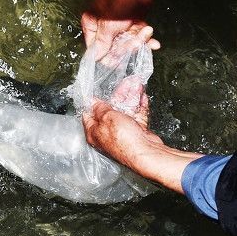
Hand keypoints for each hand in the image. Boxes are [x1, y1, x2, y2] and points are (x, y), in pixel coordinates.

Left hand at [81, 88, 201, 193]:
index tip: (99, 89)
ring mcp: (123, 132)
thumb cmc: (124, 141)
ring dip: (131, 96)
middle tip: (125, 83)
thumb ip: (100, 108)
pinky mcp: (136, 132)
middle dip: (119, 94)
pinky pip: (137, 116)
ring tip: (136, 84)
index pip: (90, 113)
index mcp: (95, 132)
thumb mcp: (107, 118)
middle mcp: (107, 133)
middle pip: (111, 109)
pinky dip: (139, 105)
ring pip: (126, 110)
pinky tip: (142, 96)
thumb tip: (92, 102)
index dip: (94, 100)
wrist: (146, 153)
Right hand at [83, 18, 160, 63]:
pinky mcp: (131, 25)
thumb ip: (102, 41)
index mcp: (91, 25)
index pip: (96, 49)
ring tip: (146, 33)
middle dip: (127, 47)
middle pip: (113, 48)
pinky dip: (145, 40)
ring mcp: (118, 27)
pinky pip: (136, 38)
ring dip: (139, 41)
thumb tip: (94, 56)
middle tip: (136, 41)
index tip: (119, 58)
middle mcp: (103, 27)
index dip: (108, 55)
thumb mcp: (108, 23)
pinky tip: (153, 42)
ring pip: (127, 44)